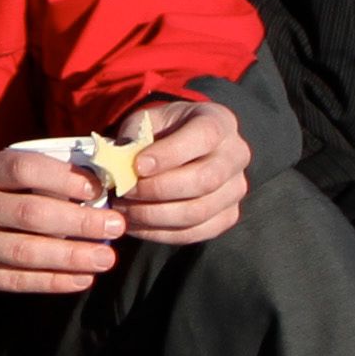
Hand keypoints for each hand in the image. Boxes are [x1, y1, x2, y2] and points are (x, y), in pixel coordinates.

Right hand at [0, 140, 127, 300]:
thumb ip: (30, 178)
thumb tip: (92, 186)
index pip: (21, 167)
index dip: (62, 177)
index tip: (96, 188)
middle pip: (29, 214)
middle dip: (79, 221)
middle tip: (115, 226)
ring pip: (24, 252)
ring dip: (71, 256)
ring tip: (105, 258)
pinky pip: (14, 281)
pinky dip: (51, 281)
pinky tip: (80, 279)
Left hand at [105, 93, 248, 246]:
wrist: (179, 147)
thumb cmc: (161, 132)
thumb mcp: (146, 121)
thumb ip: (133, 136)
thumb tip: (118, 163)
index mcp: (219, 122)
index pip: (204, 137)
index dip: (169, 154)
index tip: (137, 166)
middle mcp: (236, 155)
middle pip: (205, 180)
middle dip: (158, 189)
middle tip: (125, 191)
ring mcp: (236, 189)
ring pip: (199, 211)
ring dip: (154, 215)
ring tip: (124, 209)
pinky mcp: (227, 216)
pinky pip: (195, 233)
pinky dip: (160, 233)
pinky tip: (135, 224)